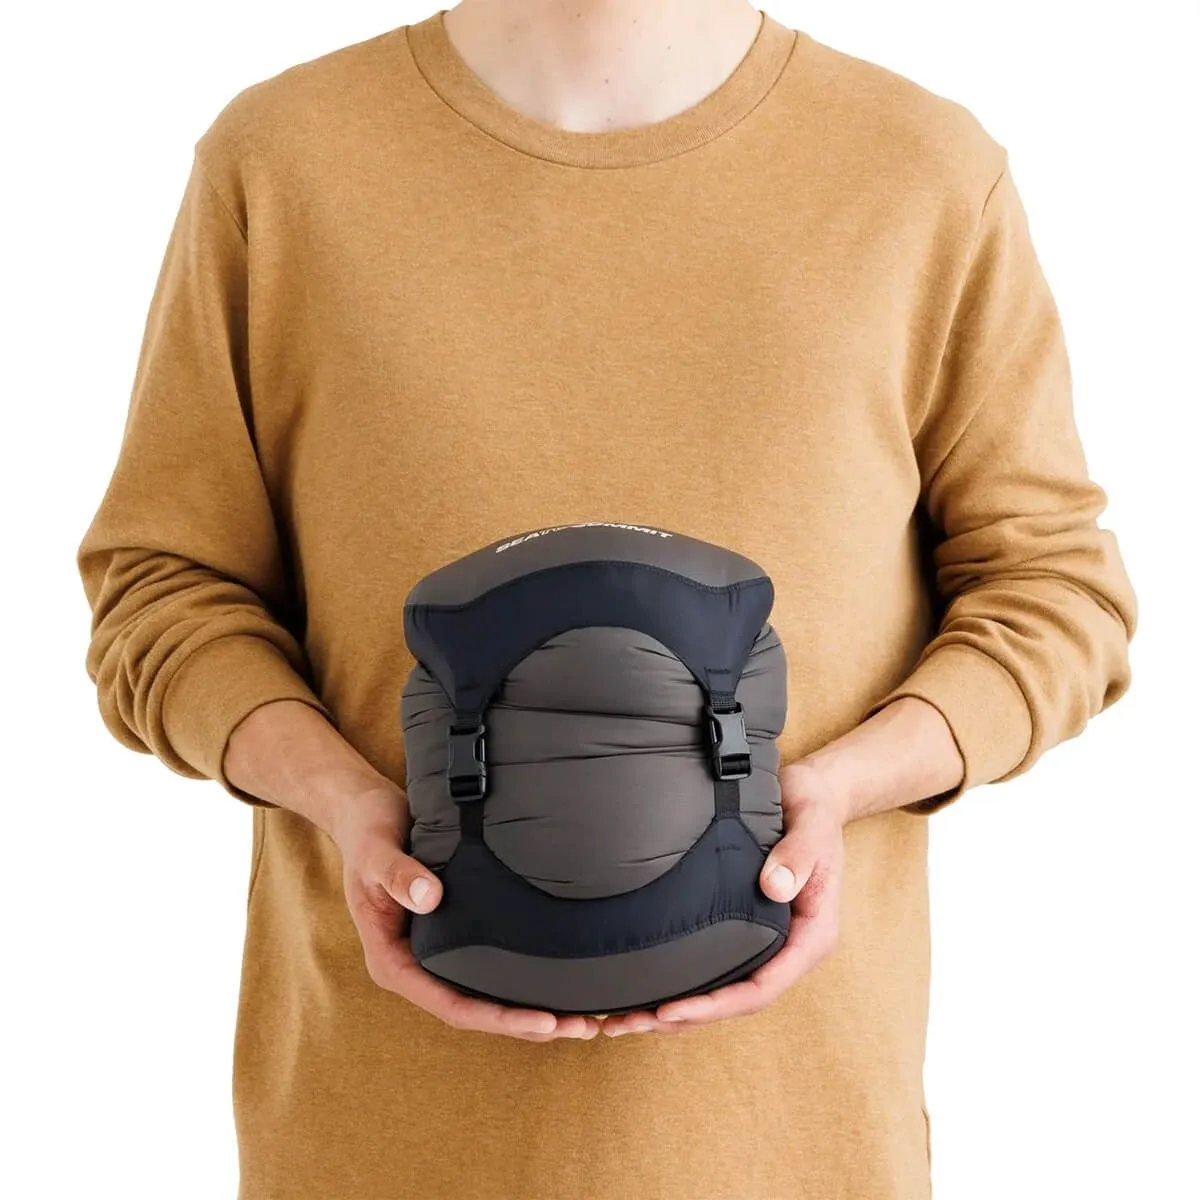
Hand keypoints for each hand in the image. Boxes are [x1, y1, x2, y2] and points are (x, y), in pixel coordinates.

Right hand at [333, 784, 600, 1041]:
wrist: (365, 814)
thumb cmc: (369, 834)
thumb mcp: (376, 852)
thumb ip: (397, 874)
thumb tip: (430, 898)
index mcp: (392, 962)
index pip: (452, 1005)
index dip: (499, 1018)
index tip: (544, 1021)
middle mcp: (414, 968)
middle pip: (476, 1012)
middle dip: (527, 1024)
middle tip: (582, 1026)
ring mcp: (433, 956)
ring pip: (485, 998)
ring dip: (531, 1012)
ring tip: (584, 1019)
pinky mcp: (451, 938)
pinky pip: (488, 971)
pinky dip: (521, 982)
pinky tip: (558, 985)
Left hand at [600, 760, 845, 1036]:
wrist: (813, 796)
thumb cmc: (812, 810)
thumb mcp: (811, 826)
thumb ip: (797, 857)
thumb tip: (773, 888)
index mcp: (811, 935)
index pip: (762, 987)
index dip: (715, 1005)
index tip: (670, 1010)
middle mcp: (790, 948)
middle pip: (736, 1001)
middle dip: (685, 1018)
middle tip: (629, 1023)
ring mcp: (769, 942)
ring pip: (724, 992)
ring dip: (677, 1010)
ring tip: (623, 1019)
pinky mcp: (748, 929)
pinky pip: (717, 966)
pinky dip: (683, 982)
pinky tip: (646, 987)